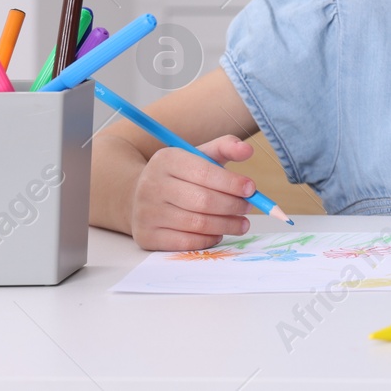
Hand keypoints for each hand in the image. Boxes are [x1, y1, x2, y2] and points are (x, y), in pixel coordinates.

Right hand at [130, 135, 256, 251]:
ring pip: (196, 224)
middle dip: (232, 206)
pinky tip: (219, 233)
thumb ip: (226, 147)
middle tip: (248, 208)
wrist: (139, 195)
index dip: (232, 183)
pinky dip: (208, 239)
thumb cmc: (180, 174)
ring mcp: (146, 213)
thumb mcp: (199, 154)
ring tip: (241, 223)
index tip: (251, 189)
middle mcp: (152, 185)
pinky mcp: (146, 236)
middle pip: (203, 201)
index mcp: (167, 160)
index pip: (205, 173)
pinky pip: (185, 242)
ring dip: (226, 225)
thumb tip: (248, 150)